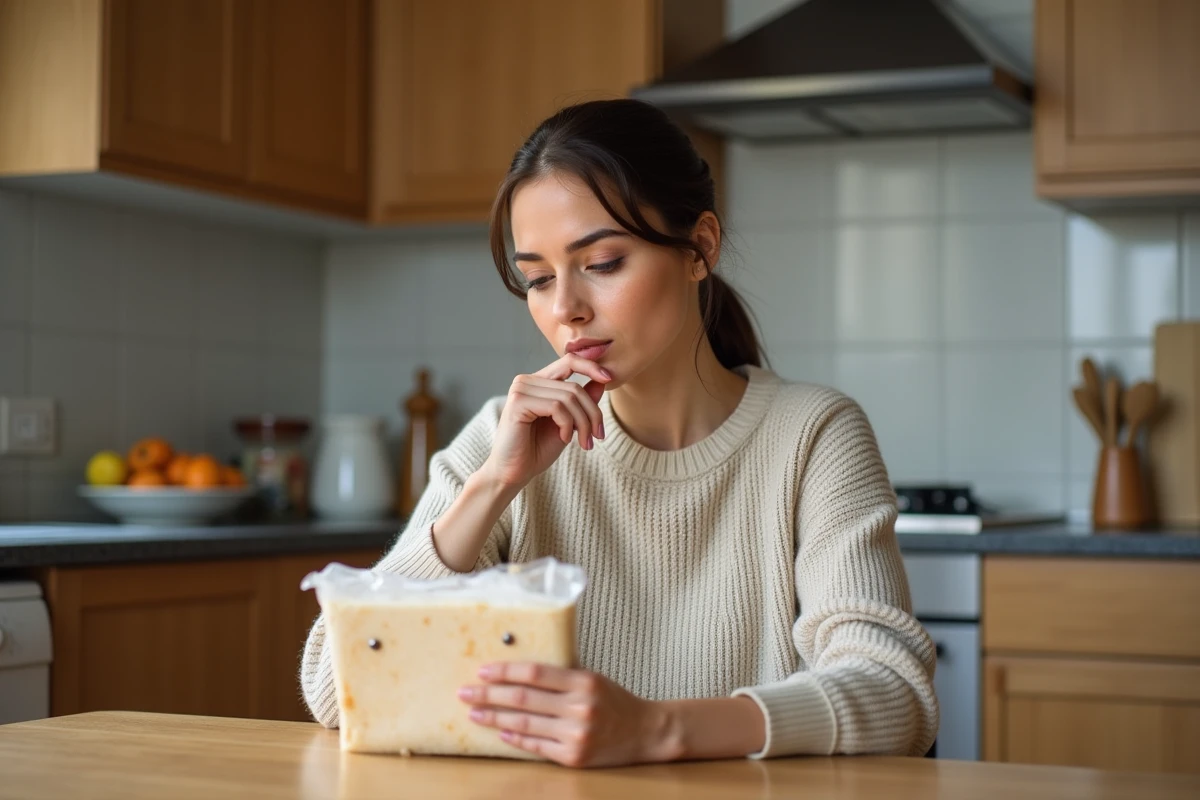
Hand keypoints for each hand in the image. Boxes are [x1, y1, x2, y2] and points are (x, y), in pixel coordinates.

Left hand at [457, 661, 674, 767]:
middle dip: (488, 696)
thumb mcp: (592, 678)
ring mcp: (576, 735)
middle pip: (522, 699)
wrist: (646, 732)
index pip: (533, 673)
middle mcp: (579, 708)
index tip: (482, 671)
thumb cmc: (614, 701)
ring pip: (524, 725)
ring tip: (475, 714)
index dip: (504, 671)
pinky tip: (500, 733)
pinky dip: (515, 738)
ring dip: (494, 719)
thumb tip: (518, 669)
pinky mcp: (573, 757)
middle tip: (465, 693)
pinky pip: (536, 746)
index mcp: (583, 681)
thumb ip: (561, 675)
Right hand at [480, 354, 612, 490]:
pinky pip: (556, 407)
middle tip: (598, 436)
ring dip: (583, 423)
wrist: (513, 473)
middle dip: (593, 413)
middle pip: (574, 386)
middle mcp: (527, 381)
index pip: (569, 361)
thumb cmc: (537, 450)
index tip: (609, 378)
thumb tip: (603, 381)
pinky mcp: (518, 402)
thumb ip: (582, 402)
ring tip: (584, 443)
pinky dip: (567, 425)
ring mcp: (521, 389)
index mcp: (538, 382)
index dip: (591, 366)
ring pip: (569, 397)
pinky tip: (564, 438)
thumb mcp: (568, 423)